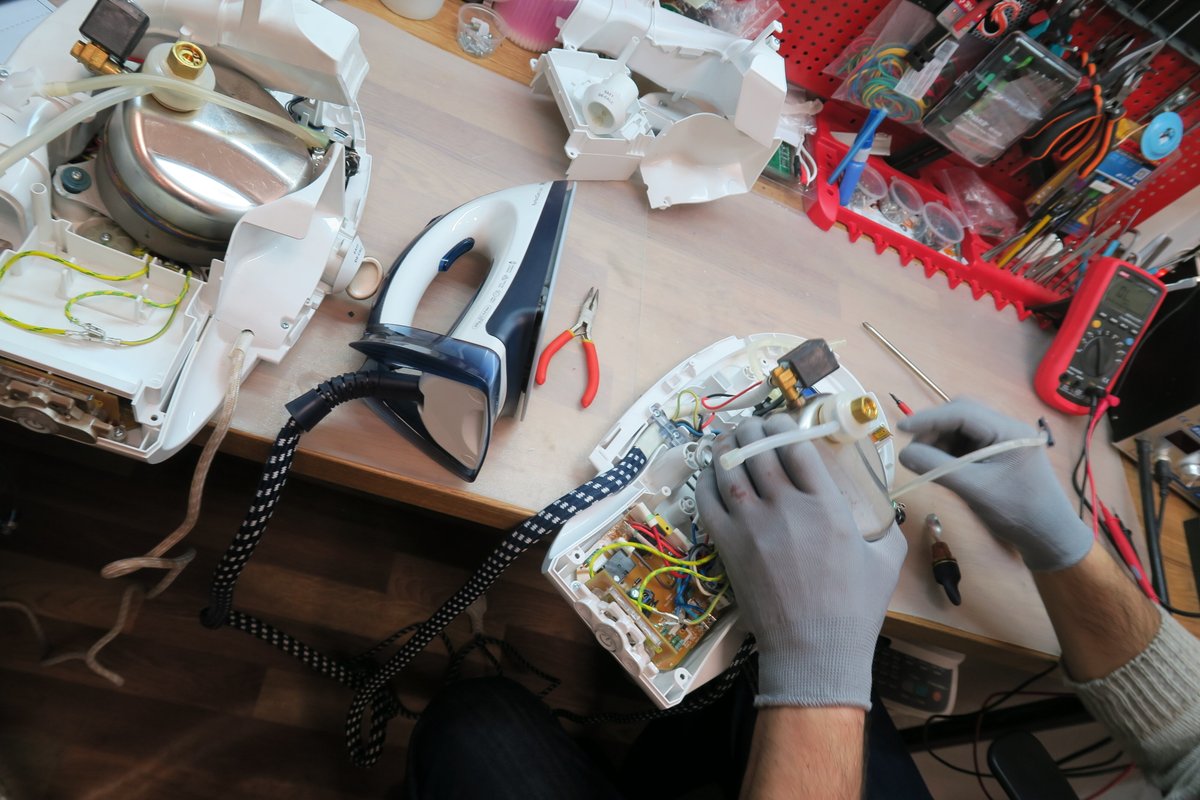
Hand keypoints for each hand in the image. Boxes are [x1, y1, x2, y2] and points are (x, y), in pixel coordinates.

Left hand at [696, 415, 906, 709]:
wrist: (814, 650)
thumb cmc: (855, 610)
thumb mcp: (887, 561)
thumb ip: (888, 526)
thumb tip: (887, 506)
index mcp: (827, 505)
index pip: (797, 446)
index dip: (785, 425)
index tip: (782, 422)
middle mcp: (786, 507)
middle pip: (759, 449)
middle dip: (753, 429)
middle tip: (752, 427)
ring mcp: (752, 526)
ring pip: (729, 468)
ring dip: (727, 447)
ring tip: (729, 440)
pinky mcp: (727, 546)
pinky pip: (707, 500)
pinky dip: (706, 481)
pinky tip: (711, 475)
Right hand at [898, 398, 1092, 571]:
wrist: (1049, 537)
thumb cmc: (1017, 511)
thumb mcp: (973, 488)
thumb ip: (937, 467)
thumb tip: (904, 453)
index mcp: (1007, 430)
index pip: (961, 412)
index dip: (928, 419)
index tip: (901, 429)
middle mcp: (1006, 428)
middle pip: (962, 415)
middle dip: (935, 429)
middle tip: (915, 450)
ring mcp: (1003, 441)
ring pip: (963, 430)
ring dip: (941, 442)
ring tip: (927, 463)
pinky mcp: (999, 454)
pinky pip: (969, 444)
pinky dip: (950, 452)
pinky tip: (942, 467)